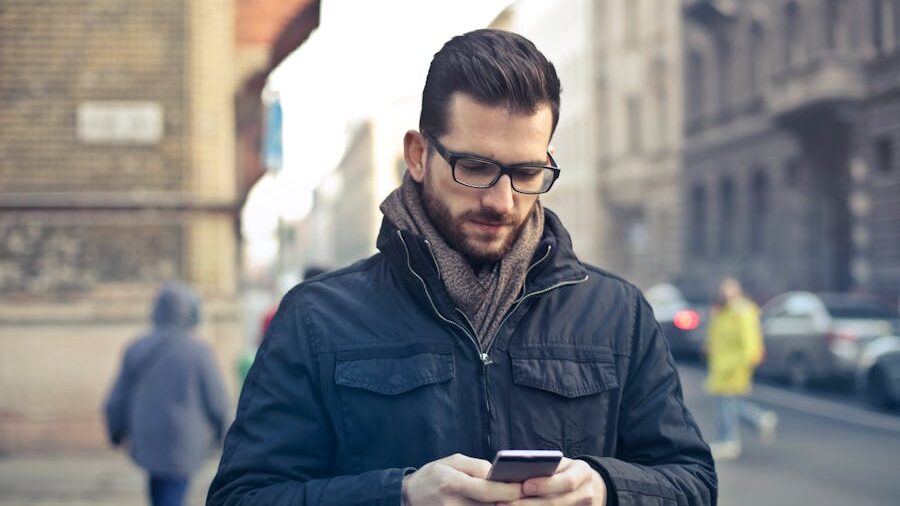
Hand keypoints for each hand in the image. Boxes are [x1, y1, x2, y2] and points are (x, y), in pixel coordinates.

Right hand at [402, 453, 522, 504]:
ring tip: (510, 499)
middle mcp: (453, 505)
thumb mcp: (452, 461)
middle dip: (508, 501)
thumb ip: (477, 466)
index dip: (506, 490)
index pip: (485, 491)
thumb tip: (498, 475)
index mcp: (452, 483)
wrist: (410, 497)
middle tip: (523, 494)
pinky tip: (496, 503)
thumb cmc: (434, 475)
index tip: (521, 487)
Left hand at [498, 458, 606, 504]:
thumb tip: (517, 471)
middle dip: (530, 504)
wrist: (589, 486)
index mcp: (583, 472)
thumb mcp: (561, 464)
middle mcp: (586, 493)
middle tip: (505, 503)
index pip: (567, 481)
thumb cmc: (566, 471)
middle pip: (557, 502)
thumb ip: (546, 466)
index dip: (545, 485)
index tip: (524, 486)